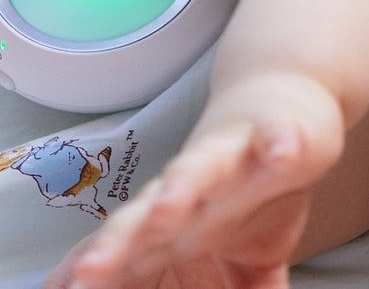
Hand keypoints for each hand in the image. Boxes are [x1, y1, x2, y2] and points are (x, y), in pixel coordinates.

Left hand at [67, 72, 345, 288]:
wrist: (281, 96)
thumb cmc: (252, 182)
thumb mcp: (248, 256)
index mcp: (174, 220)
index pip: (128, 253)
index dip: (98, 273)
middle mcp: (190, 185)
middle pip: (145, 217)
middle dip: (116, 245)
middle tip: (87, 275)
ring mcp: (232, 155)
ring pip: (198, 171)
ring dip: (180, 190)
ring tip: (165, 212)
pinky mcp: (274, 129)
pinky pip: (274, 138)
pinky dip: (277, 144)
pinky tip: (279, 154)